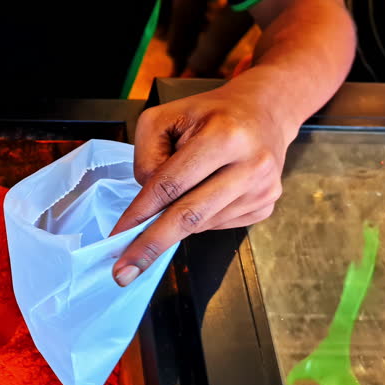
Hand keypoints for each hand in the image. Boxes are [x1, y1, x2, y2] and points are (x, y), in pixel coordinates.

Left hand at [110, 87, 297, 286]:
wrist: (265, 111)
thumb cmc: (208, 114)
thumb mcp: (165, 118)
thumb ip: (147, 158)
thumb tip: (147, 204)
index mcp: (224, 136)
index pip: (171, 184)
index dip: (140, 213)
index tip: (117, 237)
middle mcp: (251, 165)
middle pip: (189, 216)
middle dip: (152, 245)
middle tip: (123, 272)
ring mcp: (263, 189)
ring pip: (200, 223)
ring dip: (177, 219)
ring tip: (184, 189)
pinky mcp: (267, 205)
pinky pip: (217, 225)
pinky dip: (200, 217)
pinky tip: (206, 192)